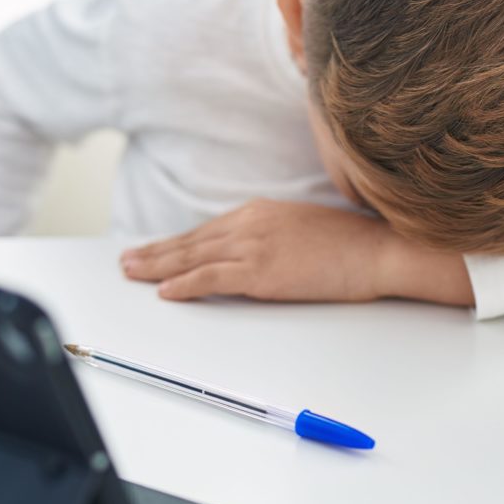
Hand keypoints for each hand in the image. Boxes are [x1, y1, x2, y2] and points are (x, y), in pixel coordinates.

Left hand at [120, 199, 474, 306]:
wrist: (377, 249)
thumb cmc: (349, 245)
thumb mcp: (301, 229)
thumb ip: (271, 236)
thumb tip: (253, 254)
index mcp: (260, 212)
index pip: (207, 231)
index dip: (176, 243)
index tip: (153, 250)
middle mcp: (251, 223)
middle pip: (192, 241)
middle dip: (156, 252)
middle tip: (126, 262)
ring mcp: (255, 245)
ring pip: (194, 257)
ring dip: (159, 267)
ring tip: (132, 274)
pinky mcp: (262, 270)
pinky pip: (213, 277)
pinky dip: (186, 284)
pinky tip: (166, 291)